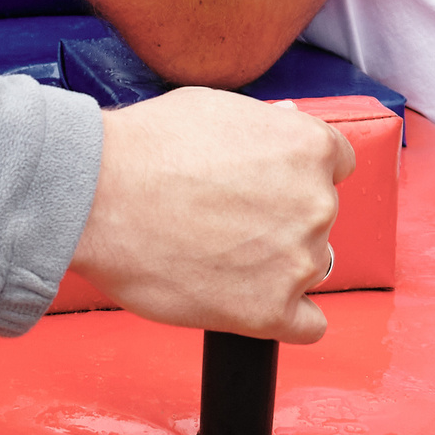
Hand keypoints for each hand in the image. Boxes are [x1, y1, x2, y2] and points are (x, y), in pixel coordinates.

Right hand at [69, 90, 353, 343]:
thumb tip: (277, 140)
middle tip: (228, 218)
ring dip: (275, 264)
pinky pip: (308, 325)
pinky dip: (285, 316)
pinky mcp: (270, 312)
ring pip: (308, 268)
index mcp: (309, 148)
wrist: (97, 198)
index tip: (271, 184)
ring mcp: (297, 261)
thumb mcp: (218, 108)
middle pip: (319, 217)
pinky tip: (252, 300)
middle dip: (281, 218)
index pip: (336, 164)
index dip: (296, 173)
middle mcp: (316, 203)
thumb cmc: (144, 149)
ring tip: (219, 254)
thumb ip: (265, 130)